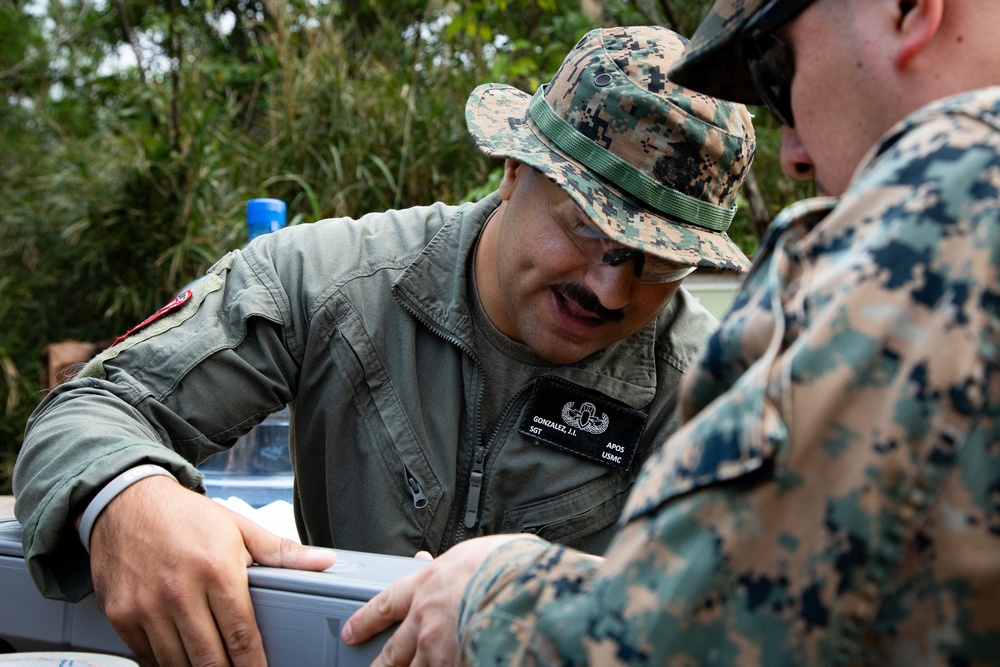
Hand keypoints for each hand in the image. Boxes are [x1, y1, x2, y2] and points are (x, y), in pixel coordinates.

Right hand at [88, 474, 336, 665]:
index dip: (254, 665)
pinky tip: (183, 660)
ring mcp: (146, 607)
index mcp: (215, 569)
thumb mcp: (238, 527)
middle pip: (209, 659)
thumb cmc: (185, 516)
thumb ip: (282, 551)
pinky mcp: (122, 616)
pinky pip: (148, 657)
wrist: (125, 502)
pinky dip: (166, 664)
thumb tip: (324, 561)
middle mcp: (179, 591)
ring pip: (177, 664)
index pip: (241, 633)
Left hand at [341, 535, 523, 665]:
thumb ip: (454, 560)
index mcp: (427, 585)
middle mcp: (426, 621)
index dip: (366, 620)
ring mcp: (438, 650)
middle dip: (381, 664)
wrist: (522, 590)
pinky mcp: (456, 666)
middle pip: (393, 651)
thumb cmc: (506, 565)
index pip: (385, 604)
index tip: (353, 630)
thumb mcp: (473, 551)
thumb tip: (439, 557)